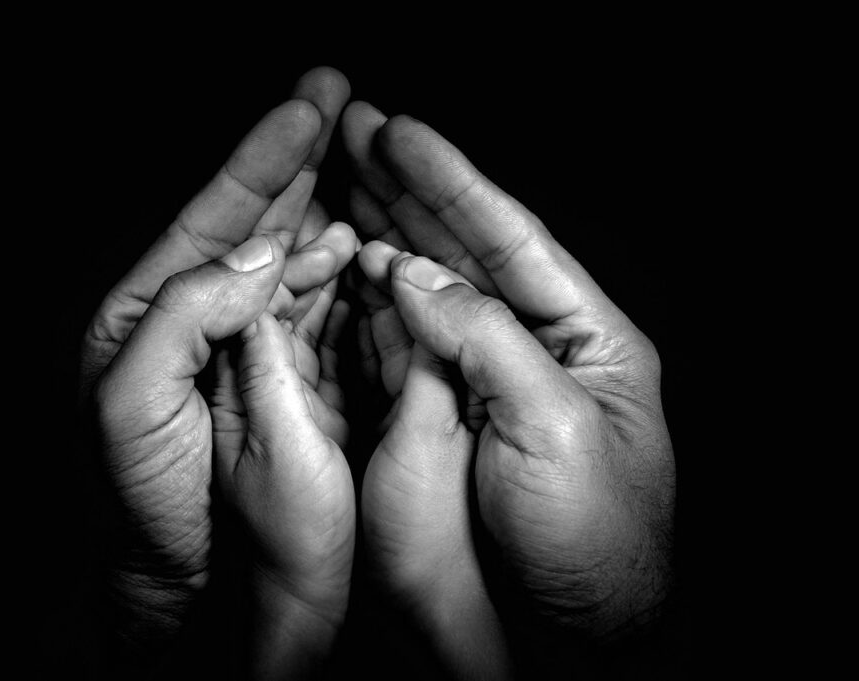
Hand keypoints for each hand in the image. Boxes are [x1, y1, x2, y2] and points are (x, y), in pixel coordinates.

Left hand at [80, 68, 350, 648]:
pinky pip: (306, 311)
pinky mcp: (272, 380)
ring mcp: (235, 347)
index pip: (210, 216)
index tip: (305, 107)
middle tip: (332, 97)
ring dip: (318, 213)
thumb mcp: (131, 401)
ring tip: (353, 176)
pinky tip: (348, 249)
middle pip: (250, 221)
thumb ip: (187, 314)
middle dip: (292, 159)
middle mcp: (191, 320)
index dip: (260, 158)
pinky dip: (330, 274)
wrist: (171, 580)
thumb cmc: (138, 502)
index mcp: (145, 313)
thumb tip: (261, 254)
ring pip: (283, 260)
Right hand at [345, 103, 674, 640]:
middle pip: (464, 252)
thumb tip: (415, 275)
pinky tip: (347, 265)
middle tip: (356, 131)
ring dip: (382, 234)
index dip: (453, 183)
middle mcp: (532, 352)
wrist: (565, 638)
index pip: (513, 240)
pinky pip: (400, 346)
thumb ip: (486, 341)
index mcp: (586, 341)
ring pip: (426, 292)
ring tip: (342, 183)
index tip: (400, 134)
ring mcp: (482, 384)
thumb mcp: (557, 430)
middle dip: (409, 191)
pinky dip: (369, 304)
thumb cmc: (594, 545)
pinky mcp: (443, 419)